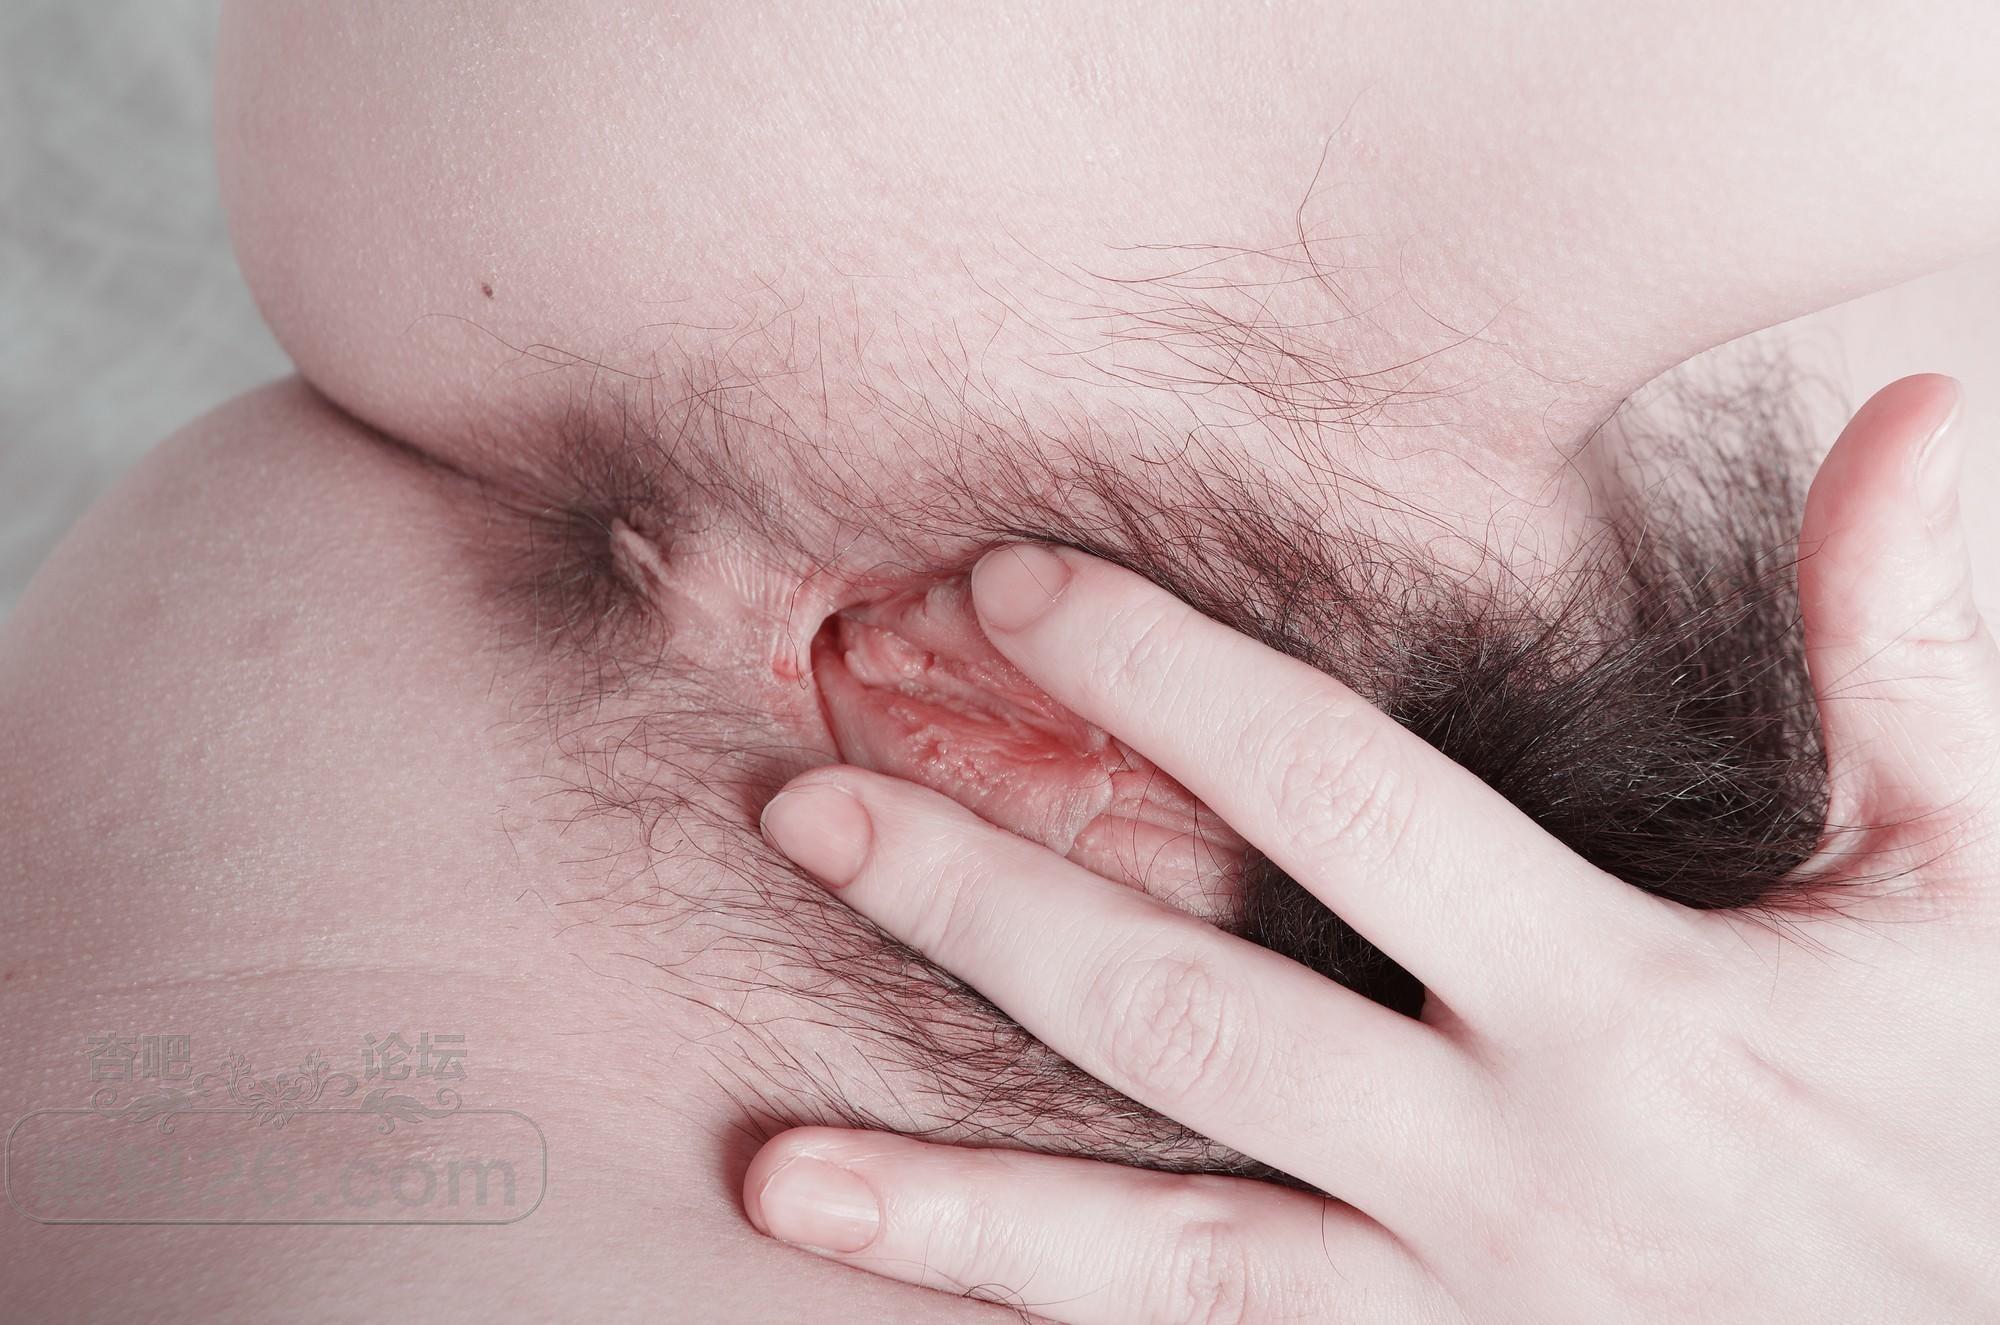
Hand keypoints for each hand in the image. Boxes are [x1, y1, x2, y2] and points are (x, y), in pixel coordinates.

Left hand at [747, 374, 1999, 1322]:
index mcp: (1618, 1002)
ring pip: (1167, 1262)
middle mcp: (1505, 1164)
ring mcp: (1458, 1313)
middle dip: (988, 907)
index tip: (1008, 591)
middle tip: (810, 813)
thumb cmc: (1976, 1130)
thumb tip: (1917, 411)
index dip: (1164, 676)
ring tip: (781, 1178)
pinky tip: (942, 1303)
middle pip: (1191, 1015)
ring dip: (963, 1206)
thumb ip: (1908, 655)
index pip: (1338, 798)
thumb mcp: (1968, 888)